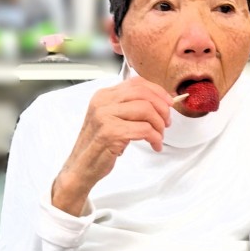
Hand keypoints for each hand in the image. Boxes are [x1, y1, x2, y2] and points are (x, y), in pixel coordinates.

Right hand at [52, 77, 173, 215]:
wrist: (81, 168)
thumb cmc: (98, 146)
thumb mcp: (111, 120)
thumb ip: (128, 108)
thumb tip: (158, 103)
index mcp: (103, 96)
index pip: (136, 83)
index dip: (157, 91)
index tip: (169, 103)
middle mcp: (102, 102)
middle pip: (143, 93)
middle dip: (162, 108)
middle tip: (167, 122)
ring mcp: (105, 116)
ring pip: (146, 110)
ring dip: (159, 125)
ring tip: (159, 136)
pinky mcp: (110, 133)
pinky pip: (144, 130)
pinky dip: (155, 138)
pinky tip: (155, 145)